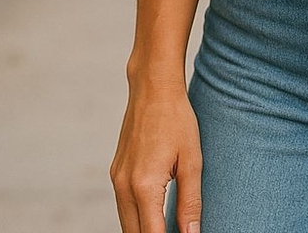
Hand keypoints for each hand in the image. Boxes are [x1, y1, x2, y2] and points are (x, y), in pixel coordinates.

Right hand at [110, 87, 202, 232]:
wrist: (153, 88)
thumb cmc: (177, 119)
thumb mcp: (192, 160)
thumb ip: (190, 201)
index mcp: (144, 186)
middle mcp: (124, 186)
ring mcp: (116, 179)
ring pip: (126, 223)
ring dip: (144, 230)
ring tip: (167, 227)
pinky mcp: (115, 172)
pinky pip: (123, 206)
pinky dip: (137, 216)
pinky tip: (155, 214)